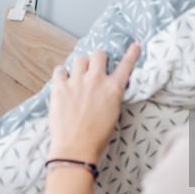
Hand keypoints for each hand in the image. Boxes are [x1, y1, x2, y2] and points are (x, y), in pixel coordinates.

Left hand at [47, 42, 140, 163]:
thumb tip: (106, 85)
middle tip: (93, 70)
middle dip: (97, 60)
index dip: (131, 53)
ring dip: (80, 67)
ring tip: (77, 78)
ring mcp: (77, 82)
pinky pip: (60, 69)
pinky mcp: (60, 87)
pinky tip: (63, 82)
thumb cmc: (97, 137)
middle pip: (98, 54)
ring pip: (80, 59)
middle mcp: (96, 81)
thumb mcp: (113, 114)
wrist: (75, 148)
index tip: (134, 45)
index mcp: (113, 89)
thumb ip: (111, 95)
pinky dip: (62, 74)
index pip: (126, 65)